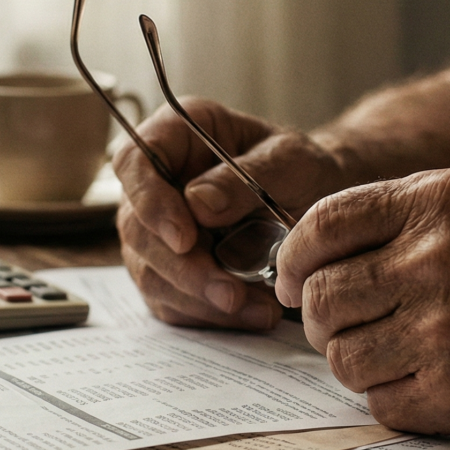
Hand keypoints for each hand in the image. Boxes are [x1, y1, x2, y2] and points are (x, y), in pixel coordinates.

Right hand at [113, 98, 346, 329]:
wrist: (316, 201)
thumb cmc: (300, 168)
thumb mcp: (291, 160)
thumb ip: (246, 177)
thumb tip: (198, 204)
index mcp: (176, 135)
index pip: (133, 162)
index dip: (149, 202)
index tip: (184, 238)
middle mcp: (155, 182)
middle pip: (137, 229)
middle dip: (183, 269)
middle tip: (229, 292)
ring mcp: (156, 230)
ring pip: (150, 272)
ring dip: (198, 298)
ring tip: (256, 307)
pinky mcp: (168, 271)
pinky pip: (171, 301)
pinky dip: (209, 315)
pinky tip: (251, 312)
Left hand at [275, 168, 449, 440]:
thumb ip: (386, 221)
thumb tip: (294, 264)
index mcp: (438, 201)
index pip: (321, 225)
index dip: (290, 257)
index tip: (288, 279)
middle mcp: (439, 259)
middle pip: (319, 296)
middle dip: (318, 315)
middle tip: (343, 322)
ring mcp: (449, 328)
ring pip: (339, 354)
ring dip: (356, 358)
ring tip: (397, 349)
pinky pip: (377, 401)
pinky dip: (392, 396)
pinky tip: (431, 379)